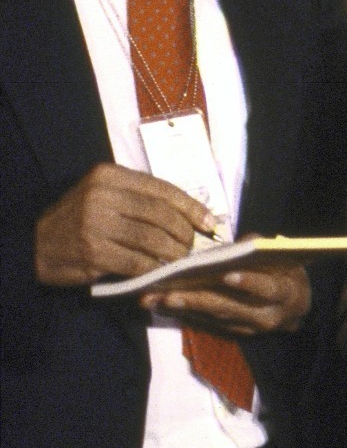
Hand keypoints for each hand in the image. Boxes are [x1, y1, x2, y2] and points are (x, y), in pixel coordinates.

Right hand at [35, 163, 214, 285]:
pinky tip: (160, 272)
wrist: (35, 244)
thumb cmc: (79, 219)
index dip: (192, 207)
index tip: (210, 223)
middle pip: (161, 214)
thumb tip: (191, 214)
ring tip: (181, 260)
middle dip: (184, 233)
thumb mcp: (105, 196)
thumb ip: (140, 199)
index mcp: (110, 175)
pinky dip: (154, 269)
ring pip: (152, 239)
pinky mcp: (93, 251)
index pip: (163, 189)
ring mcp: (96, 223)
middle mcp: (102, 194)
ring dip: (173, 253)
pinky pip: (137, 261)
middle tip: (193, 247)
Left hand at [141, 264, 310, 336]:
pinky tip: (162, 307)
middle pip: (229, 308)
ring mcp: (248, 329)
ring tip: (154, 300)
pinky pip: (206, 325)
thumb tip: (235, 246)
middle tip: (168, 294)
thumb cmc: (286, 274)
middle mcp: (266, 316)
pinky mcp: (233, 334)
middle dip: (197, 300)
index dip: (249, 282)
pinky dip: (184, 315)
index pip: (267, 288)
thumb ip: (259, 250)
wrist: (294, 308)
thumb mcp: (282, 259)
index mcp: (284, 293)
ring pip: (213, 318)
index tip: (228, 275)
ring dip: (182, 309)